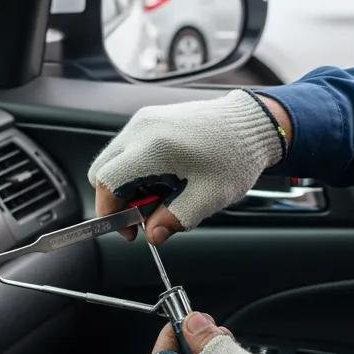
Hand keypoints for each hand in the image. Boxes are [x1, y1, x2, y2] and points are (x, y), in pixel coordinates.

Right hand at [88, 90, 288, 244]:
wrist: (251, 123)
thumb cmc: (234, 157)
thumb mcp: (207, 198)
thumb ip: (175, 220)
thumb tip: (152, 235)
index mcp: (152, 148)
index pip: (106, 182)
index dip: (111, 211)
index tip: (130, 230)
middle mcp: (141, 128)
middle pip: (102, 170)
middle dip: (116, 200)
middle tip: (145, 217)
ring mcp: (144, 120)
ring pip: (114, 160)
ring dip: (128, 185)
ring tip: (163, 196)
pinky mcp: (150, 118)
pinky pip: (128, 149)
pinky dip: (137, 170)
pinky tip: (166, 179)